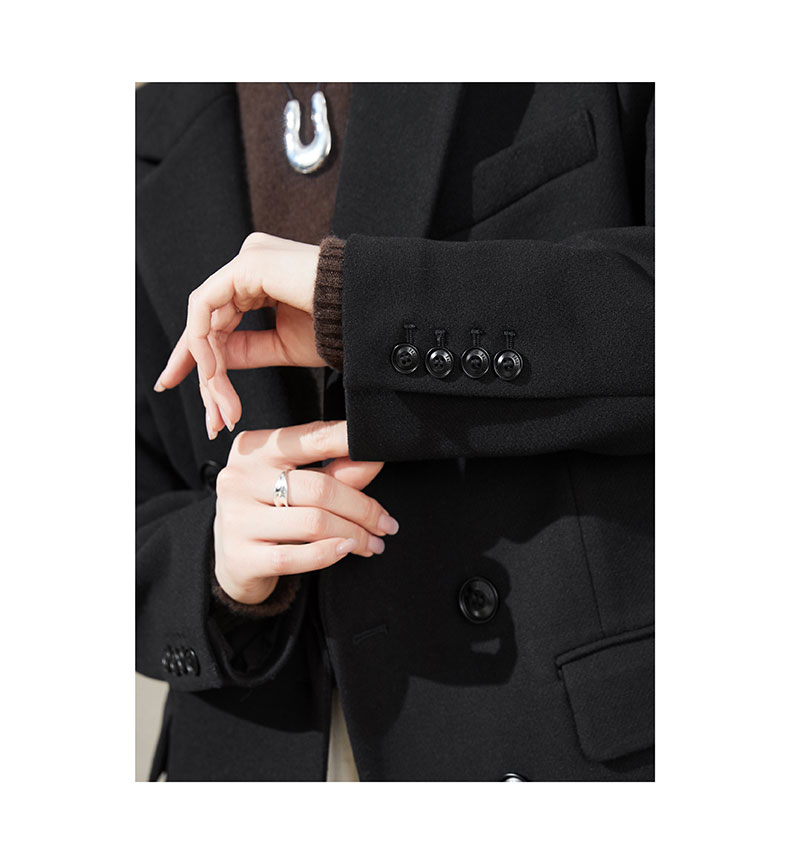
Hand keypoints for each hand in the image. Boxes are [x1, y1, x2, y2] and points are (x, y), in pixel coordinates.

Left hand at [154, 232, 321, 438]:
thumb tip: (214, 364)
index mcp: (260, 276)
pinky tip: (216, 374)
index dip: (196, 355)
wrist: (367, 315)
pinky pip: (206, 306)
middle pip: (206, 321)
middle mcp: (250, 263)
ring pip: (203, 319)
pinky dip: (205, 345)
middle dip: (202, 373)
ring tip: (223, 407)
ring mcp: (247, 259)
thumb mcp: (283, 345)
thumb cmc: (339, 327)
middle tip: (211, 417)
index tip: (178, 385)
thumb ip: (246, 349)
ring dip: (209, 370)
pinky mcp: (248, 264)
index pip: (215, 316)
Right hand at [214, 420, 396, 605]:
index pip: (313, 438)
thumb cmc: (271, 511)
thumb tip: (373, 458)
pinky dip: (328, 554)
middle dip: (363, 508)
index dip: (350, 441)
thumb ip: (336, 470)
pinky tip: (347, 551)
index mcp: (256, 449)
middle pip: (320, 488)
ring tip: (373, 542)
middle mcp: (240, 478)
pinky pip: (294, 557)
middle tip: (386, 523)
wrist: (233, 559)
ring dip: (354, 535)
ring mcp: (236, 518)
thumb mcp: (299, 484)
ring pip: (313, 523)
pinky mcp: (240, 556)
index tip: (381, 448)